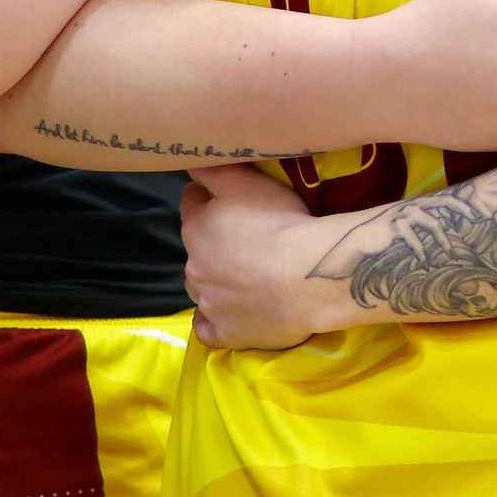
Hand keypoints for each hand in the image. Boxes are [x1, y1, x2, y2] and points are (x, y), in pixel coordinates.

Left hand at [181, 166, 352, 349]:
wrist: (306, 277)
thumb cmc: (279, 224)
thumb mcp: (247, 182)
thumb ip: (214, 170)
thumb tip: (190, 163)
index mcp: (196, 229)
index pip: (192, 205)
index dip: (209, 199)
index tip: (229, 199)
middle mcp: (193, 268)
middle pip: (198, 249)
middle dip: (214, 243)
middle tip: (249, 239)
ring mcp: (208, 304)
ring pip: (203, 288)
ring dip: (217, 280)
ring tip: (248, 275)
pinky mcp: (226, 333)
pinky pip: (210, 327)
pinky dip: (215, 319)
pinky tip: (231, 312)